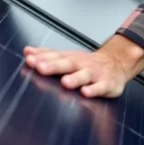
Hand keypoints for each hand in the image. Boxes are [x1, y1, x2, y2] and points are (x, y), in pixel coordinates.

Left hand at [23, 35, 143, 98]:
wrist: (116, 63)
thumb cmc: (86, 63)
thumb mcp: (67, 56)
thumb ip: (47, 55)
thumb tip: (27, 51)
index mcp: (70, 58)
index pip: (54, 56)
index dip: (42, 58)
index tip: (30, 60)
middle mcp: (81, 64)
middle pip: (67, 64)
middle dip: (53, 66)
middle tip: (41, 68)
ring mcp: (94, 74)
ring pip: (84, 75)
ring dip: (75, 78)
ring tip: (65, 82)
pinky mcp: (107, 84)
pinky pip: (101, 87)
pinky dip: (94, 90)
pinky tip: (86, 93)